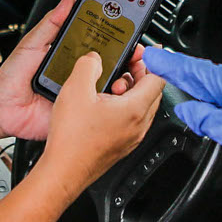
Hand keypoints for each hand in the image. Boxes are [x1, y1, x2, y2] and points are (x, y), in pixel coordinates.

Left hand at [0, 0, 150, 140]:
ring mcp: (82, 95)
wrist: (1, 107)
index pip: (102, 45)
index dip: (119, 40)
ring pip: (110, 88)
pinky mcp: (78, 113)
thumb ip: (52, 23)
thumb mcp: (33, 43)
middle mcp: (81, 74)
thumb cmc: (13, 75)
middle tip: (135, 56)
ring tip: (124, 78)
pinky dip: (110, 106)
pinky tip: (112, 98)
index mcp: (73, 55)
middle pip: (113, 66)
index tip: (131, 34)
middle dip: (129, 61)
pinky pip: (99, 111)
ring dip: (123, 82)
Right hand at [40, 51, 165, 190]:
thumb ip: (88, 64)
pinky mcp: (122, 144)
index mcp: (135, 109)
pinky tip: (103, 101)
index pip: (159, 77)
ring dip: (132, 88)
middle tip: (125, 62)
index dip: (153, 58)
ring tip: (110, 82)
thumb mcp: (75, 89)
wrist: (62, 172)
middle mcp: (139, 125)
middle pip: (153, 90)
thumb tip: (95, 58)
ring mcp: (132, 137)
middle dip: (141, 71)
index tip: (144, 50)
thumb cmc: (71, 139)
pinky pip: (132, 118)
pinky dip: (125, 104)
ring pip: (143, 104)